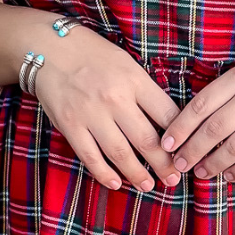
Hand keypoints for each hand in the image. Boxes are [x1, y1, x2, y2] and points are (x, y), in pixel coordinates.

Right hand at [34, 28, 181, 192]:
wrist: (49, 48)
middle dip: (164, 164)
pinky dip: (104, 173)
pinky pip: (90, 156)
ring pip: (121, 153)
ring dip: (137, 174)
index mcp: (135, 80)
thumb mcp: (126, 63)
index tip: (185, 151)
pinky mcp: (70, 125)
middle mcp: (116, 99)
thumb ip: (144, 90)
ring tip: (149, 186)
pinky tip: (115, 183)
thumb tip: (167, 121)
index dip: (180, 137)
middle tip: (173, 178)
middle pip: (147, 140)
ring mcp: (91, 114)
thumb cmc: (92, 54)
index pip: (167, 114)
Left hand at [160, 60, 234, 184]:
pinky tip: (229, 175)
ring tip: (202, 172)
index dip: (180, 127)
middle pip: (214, 128)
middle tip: (180, 164)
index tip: (166, 145)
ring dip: (214, 163)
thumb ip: (223, 97)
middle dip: (192, 150)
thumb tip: (186, 128)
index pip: (202, 104)